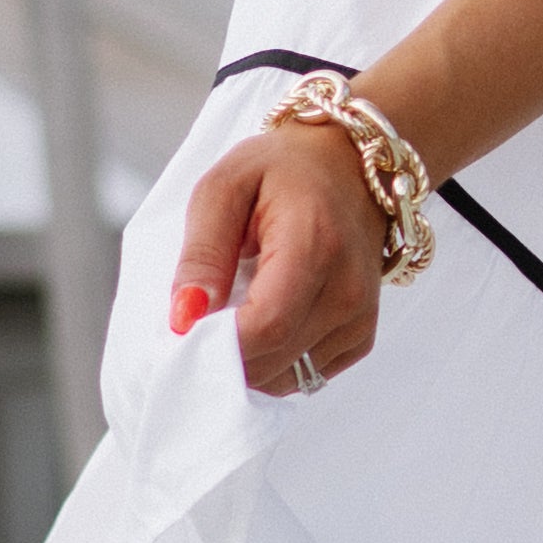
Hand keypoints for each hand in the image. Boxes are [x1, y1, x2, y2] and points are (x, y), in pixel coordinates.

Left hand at [167, 124, 386, 396]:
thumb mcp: (224, 188)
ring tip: (234, 314)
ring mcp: (359, 317)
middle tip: (197, 322)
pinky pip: (305, 375)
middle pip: (272, 359)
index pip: (265, 326)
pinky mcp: (360, 335)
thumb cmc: (284, 169)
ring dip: (247, 362)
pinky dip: (274, 362)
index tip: (183, 329)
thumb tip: (184, 317)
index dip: (216, 343)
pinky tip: (264, 323)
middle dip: (222, 356)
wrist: (349, 165)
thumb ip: (202, 253)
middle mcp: (348, 289)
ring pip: (285, 377)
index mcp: (316, 245)